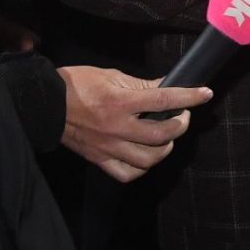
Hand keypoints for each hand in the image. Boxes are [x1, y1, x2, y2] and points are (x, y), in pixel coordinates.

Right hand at [59, 66, 211, 183]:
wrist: (44, 103)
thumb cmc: (76, 85)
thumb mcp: (112, 76)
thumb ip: (141, 84)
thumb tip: (167, 86)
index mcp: (121, 103)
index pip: (165, 100)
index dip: (190, 97)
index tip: (205, 93)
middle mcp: (117, 128)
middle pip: (162, 135)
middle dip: (181, 125)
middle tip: (183, 116)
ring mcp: (108, 147)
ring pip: (149, 159)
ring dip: (166, 148)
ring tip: (167, 136)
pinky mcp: (99, 159)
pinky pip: (127, 174)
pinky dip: (142, 168)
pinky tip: (146, 155)